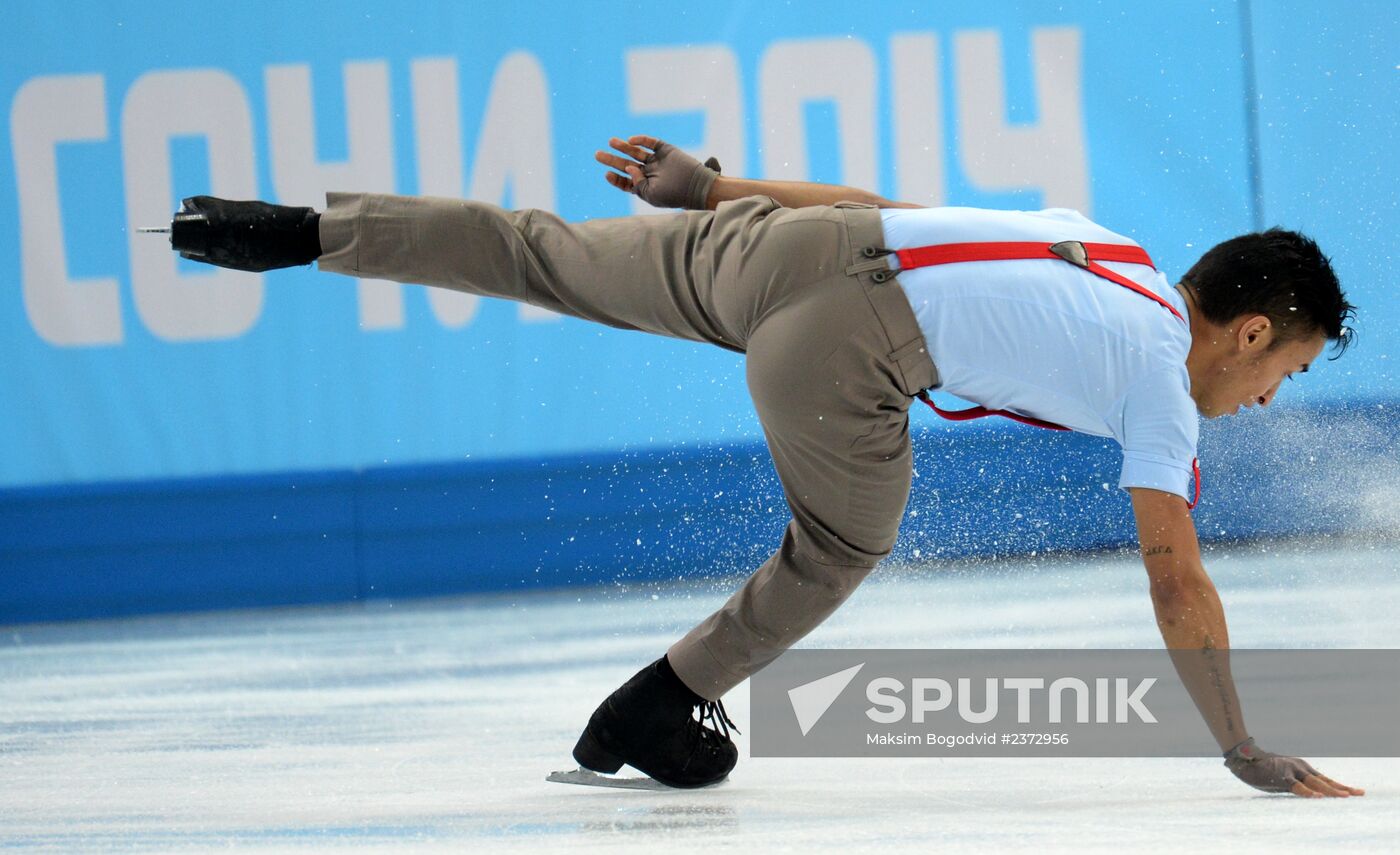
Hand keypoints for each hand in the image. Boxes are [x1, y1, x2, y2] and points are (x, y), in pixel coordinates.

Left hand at [594, 135, 720, 209]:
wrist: (696, 185)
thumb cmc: (673, 195)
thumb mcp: (651, 194)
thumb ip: (637, 183)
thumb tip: (628, 167)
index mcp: (645, 186)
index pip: (626, 182)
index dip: (615, 178)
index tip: (607, 173)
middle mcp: (649, 173)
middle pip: (626, 165)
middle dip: (612, 160)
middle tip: (597, 155)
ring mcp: (657, 161)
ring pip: (636, 152)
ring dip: (623, 147)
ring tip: (611, 141)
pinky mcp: (665, 150)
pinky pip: (650, 143)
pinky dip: (641, 140)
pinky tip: (631, 140)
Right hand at [1223, 738, 1364, 797]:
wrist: (1242, 758)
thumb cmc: (1260, 769)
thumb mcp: (1281, 775)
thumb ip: (1294, 782)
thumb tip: (1305, 791)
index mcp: (1301, 768)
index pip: (1324, 779)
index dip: (1339, 785)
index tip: (1355, 792)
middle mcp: (1300, 768)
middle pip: (1325, 781)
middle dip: (1342, 788)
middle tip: (1360, 793)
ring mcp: (1291, 771)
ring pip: (1315, 783)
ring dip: (1331, 791)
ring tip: (1345, 796)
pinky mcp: (1281, 777)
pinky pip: (1296, 787)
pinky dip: (1307, 792)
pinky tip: (1317, 797)